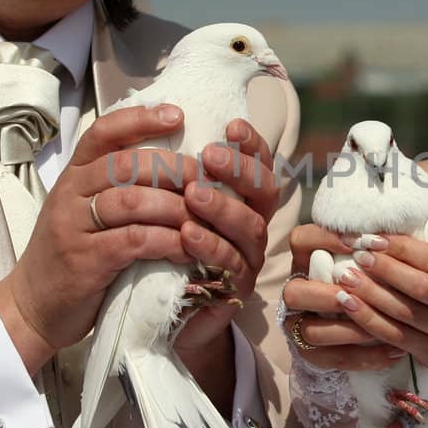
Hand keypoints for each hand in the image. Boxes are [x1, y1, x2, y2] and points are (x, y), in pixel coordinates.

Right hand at [0, 104, 203, 374]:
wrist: (32, 306)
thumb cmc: (69, 255)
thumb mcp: (83, 211)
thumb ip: (114, 187)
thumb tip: (172, 162)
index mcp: (73, 175)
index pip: (104, 132)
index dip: (141, 119)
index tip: (178, 115)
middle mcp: (69, 193)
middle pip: (127, 164)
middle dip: (173, 167)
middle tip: (207, 178)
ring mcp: (73, 226)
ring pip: (132, 200)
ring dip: (175, 205)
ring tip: (204, 215)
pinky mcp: (84, 260)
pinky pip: (133, 240)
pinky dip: (166, 240)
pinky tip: (188, 247)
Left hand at [171, 117, 277, 360]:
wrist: (161, 311)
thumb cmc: (165, 247)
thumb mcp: (168, 205)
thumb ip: (175, 171)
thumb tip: (163, 116)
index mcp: (241, 199)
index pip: (259, 164)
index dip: (252, 145)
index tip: (231, 125)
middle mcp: (252, 225)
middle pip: (266, 192)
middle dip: (241, 170)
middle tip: (210, 156)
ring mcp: (247, 259)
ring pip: (251, 227)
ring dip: (223, 207)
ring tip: (193, 193)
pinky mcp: (234, 291)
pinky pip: (231, 265)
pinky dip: (211, 246)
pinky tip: (187, 233)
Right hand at [280, 224, 401, 372]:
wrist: (358, 325)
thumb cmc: (370, 281)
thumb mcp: (368, 261)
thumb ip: (373, 251)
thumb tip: (391, 239)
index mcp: (307, 262)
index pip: (300, 240)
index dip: (325, 239)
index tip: (360, 244)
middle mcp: (297, 293)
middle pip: (293, 292)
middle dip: (328, 297)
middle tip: (359, 298)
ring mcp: (299, 326)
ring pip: (312, 332)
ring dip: (351, 331)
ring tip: (386, 330)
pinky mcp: (311, 354)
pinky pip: (333, 359)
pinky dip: (365, 357)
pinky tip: (395, 352)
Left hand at [318, 233, 427, 374]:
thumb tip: (392, 232)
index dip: (402, 248)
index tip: (373, 238)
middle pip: (422, 287)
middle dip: (386, 270)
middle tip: (358, 257)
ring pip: (407, 314)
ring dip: (372, 295)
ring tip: (346, 279)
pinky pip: (397, 337)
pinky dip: (371, 321)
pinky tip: (351, 306)